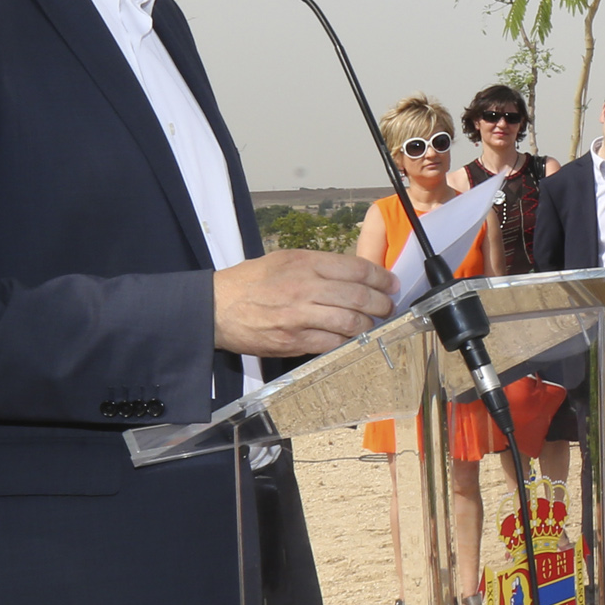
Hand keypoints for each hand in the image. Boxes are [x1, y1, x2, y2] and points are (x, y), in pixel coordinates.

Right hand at [213, 250, 394, 358]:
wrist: (215, 307)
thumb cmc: (250, 282)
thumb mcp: (285, 260)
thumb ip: (319, 266)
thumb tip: (355, 275)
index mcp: (305, 263)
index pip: (356, 268)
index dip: (381, 278)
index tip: (390, 284)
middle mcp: (304, 287)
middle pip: (360, 296)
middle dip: (382, 304)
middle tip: (388, 307)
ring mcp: (299, 316)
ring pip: (351, 322)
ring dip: (369, 325)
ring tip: (373, 324)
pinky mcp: (293, 341)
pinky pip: (333, 344)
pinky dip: (347, 342)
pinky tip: (350, 338)